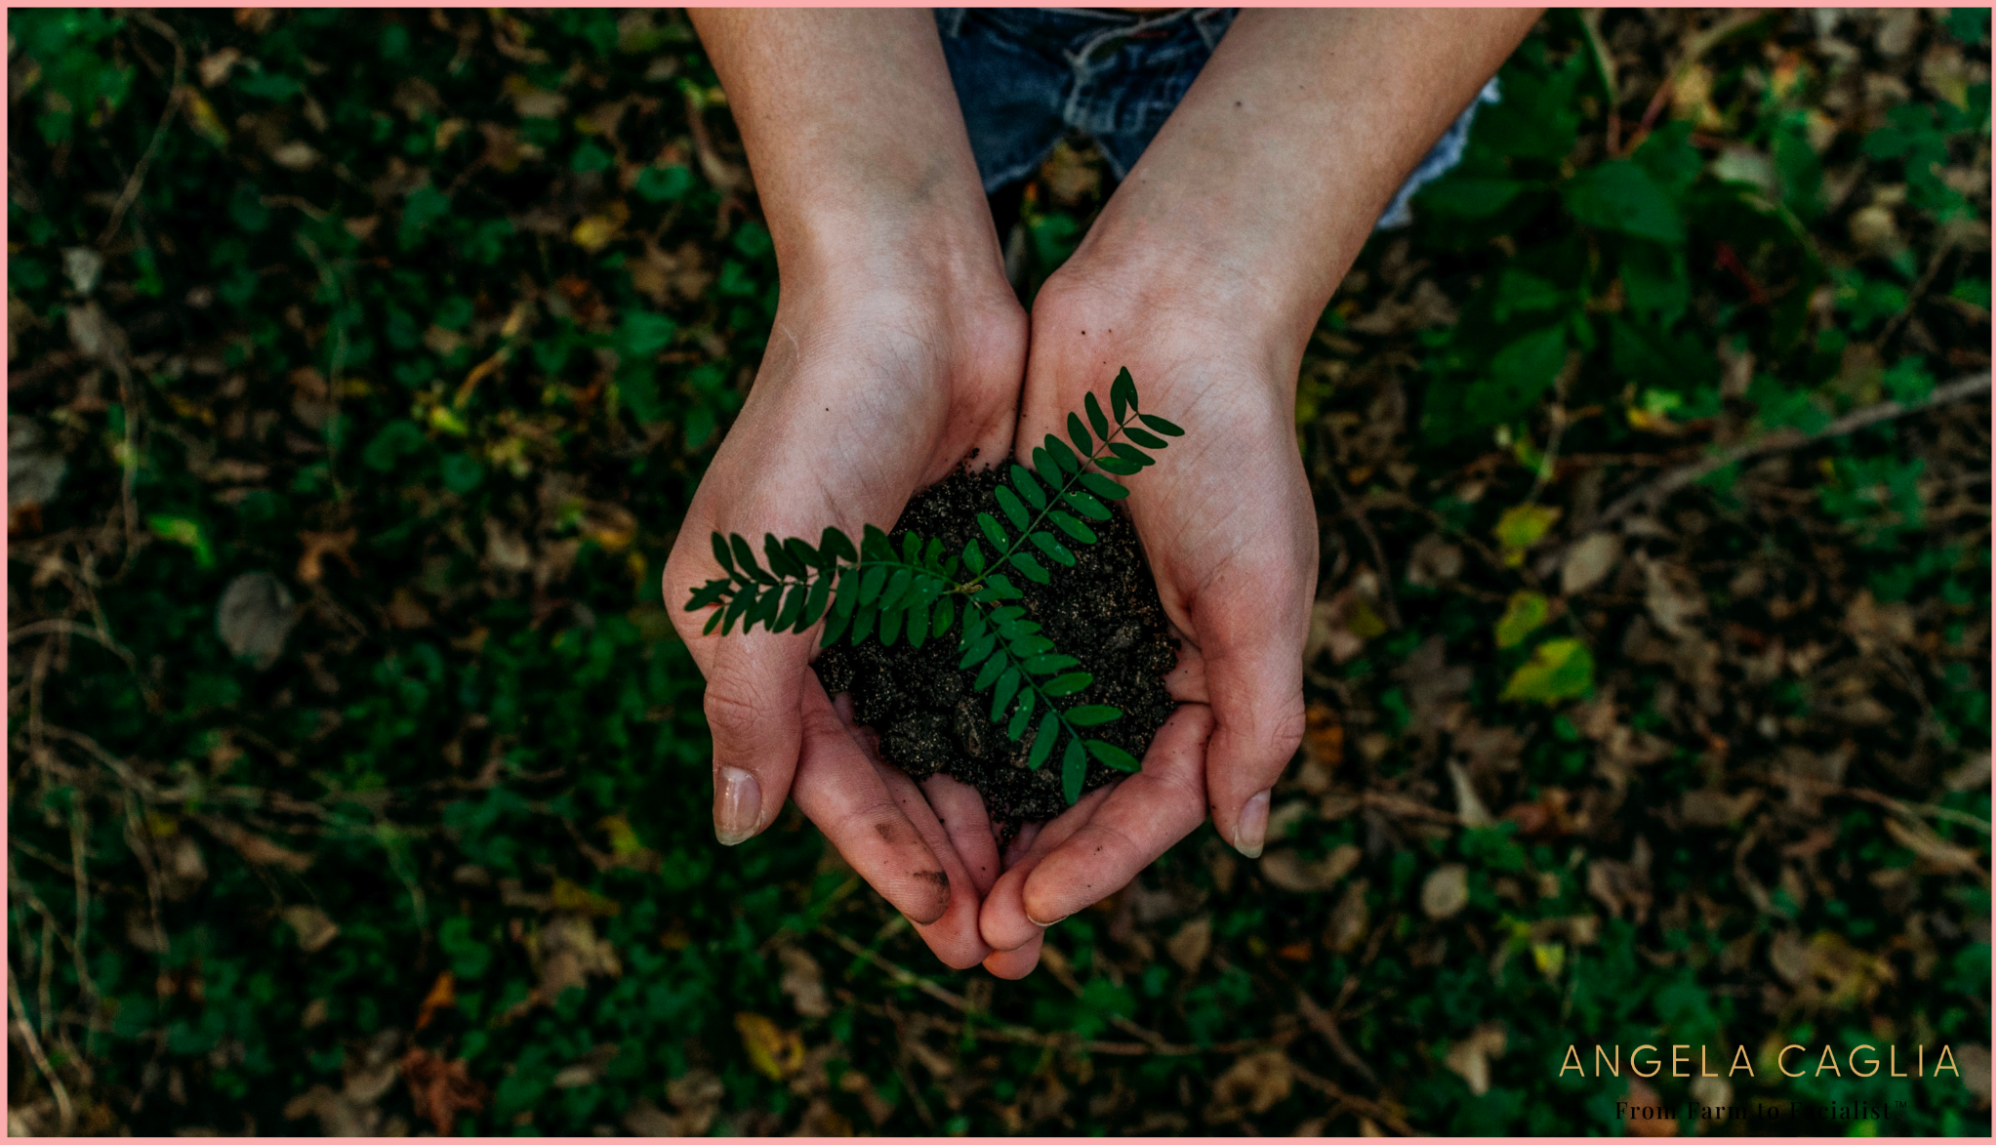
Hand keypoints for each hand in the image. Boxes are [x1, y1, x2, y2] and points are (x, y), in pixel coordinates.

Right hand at [673, 9, 1042, 968]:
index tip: (949, 920)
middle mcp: (822, 632)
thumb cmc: (820, 418)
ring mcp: (898, 601)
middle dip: (943, 859)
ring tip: (1041, 893)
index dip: (884, 855)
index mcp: (754, 639)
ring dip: (988, 814)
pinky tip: (1068, 788)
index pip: (823, 778)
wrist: (910, 286)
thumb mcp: (764, 570)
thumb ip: (750, 702)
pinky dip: (1021, 736)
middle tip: (1005, 946)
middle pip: (888, 774)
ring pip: (946, 738)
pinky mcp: (965, 568)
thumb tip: (736, 829)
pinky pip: (993, 678)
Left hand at [977, 257, 1316, 970]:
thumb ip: (1258, 718)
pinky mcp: (1014, 573)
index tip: (1025, 913)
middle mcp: (1137, 662)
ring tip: (931, 882)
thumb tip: (1244, 839)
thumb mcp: (1262, 593)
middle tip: (970, 937)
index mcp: (1209, 678)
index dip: (1092, 868)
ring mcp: (1072, 620)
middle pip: (1079, 794)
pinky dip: (948, 724)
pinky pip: (977, 669)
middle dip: (1031, 867)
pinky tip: (901, 770)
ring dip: (981, 816)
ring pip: (1020, 746)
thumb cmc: (1231, 450)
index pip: (1150, 804)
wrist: (1166, 313)